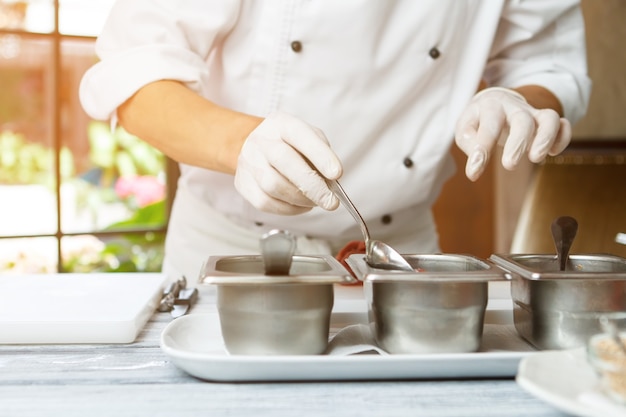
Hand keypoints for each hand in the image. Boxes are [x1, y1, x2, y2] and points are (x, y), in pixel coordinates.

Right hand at [234, 112, 341, 214]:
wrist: (256, 149)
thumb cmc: (290, 146)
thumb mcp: (309, 139)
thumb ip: (322, 156)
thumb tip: (331, 182)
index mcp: (281, 123)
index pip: (300, 135)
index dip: (320, 155)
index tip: (337, 174)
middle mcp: (261, 140)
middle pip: (284, 162)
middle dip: (312, 185)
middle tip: (331, 202)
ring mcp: (249, 162)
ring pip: (274, 186)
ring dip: (300, 199)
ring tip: (315, 201)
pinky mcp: (243, 184)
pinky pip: (265, 202)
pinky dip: (288, 209)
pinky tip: (299, 205)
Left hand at [455, 87, 570, 180]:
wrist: (497, 101)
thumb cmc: (478, 120)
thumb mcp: (465, 127)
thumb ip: (468, 141)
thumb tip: (477, 159)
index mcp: (491, 106)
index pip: (489, 126)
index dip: (482, 150)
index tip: (474, 173)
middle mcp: (514, 107)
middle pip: (522, 120)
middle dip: (518, 143)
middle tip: (509, 165)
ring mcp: (533, 113)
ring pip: (549, 118)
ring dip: (546, 138)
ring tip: (536, 158)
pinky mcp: (546, 121)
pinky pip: (562, 124)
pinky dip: (563, 137)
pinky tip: (553, 153)